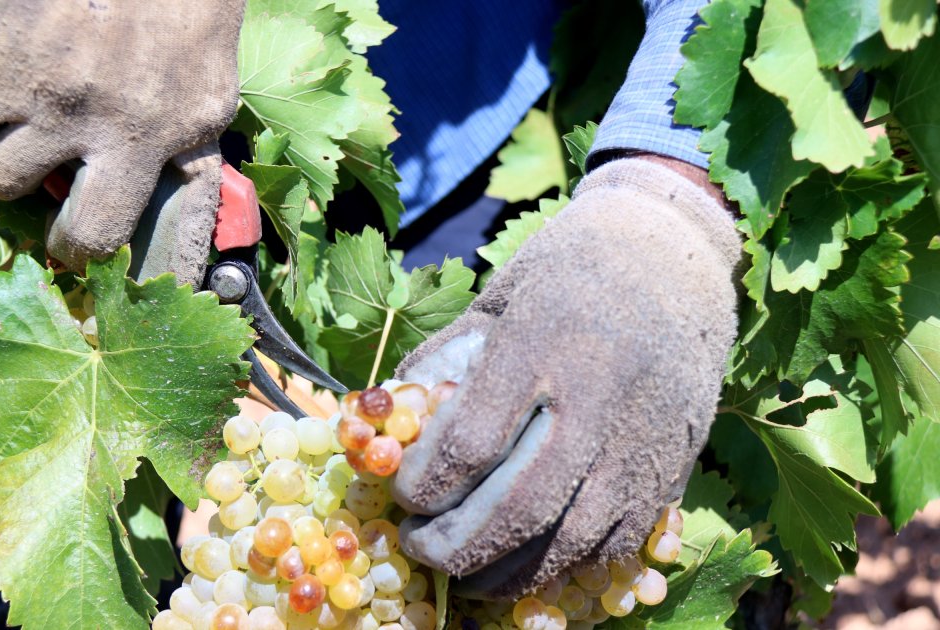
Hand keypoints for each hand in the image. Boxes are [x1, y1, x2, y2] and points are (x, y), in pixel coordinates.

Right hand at [0, 0, 244, 281]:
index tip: (68, 244)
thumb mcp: (209, 104)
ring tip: (8, 128)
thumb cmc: (191, 24)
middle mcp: (81, 115)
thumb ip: (185, 162)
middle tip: (27, 170)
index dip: (74, 249)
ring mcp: (34, 77)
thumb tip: (174, 227)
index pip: (93, 232)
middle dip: (14, 186)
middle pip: (8, 187)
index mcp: (144, 139)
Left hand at [392, 157, 741, 598]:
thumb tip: (387, 431)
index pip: (472, 440)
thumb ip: (443, 364)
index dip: (426, 483)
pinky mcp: (674, 465)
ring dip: (509, 571)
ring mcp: (644, 437)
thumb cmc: (566, 273)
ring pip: (572, 538)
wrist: (675, 255)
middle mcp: (600, 395)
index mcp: (543, 340)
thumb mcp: (494, 298)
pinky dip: (567, 569)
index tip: (400, 493)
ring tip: (466, 574)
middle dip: (458, 544)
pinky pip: (618, 543)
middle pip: (521, 504)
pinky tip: (526, 565)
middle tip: (420, 547)